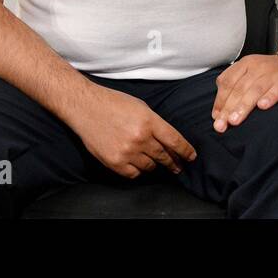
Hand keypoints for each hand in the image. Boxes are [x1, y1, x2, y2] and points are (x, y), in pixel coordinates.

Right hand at [69, 86, 196, 178]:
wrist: (85, 107)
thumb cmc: (113, 103)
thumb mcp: (140, 106)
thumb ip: (155, 123)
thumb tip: (167, 140)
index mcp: (149, 121)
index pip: (175, 141)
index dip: (186, 151)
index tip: (191, 157)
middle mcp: (140, 138)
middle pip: (164, 156)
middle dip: (174, 162)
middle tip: (178, 166)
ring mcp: (127, 151)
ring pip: (150, 166)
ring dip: (155, 165)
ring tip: (157, 164)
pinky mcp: (114, 162)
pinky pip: (134, 174)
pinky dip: (138, 170)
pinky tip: (139, 165)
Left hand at [212, 55, 277, 132]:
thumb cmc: (269, 74)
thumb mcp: (249, 75)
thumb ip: (234, 91)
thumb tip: (218, 115)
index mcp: (244, 64)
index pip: (227, 82)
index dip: (220, 101)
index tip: (216, 118)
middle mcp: (257, 66)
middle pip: (239, 88)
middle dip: (228, 108)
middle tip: (222, 124)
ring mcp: (272, 73)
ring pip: (255, 90)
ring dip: (243, 106)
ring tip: (235, 120)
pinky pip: (277, 89)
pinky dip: (269, 97)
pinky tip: (263, 107)